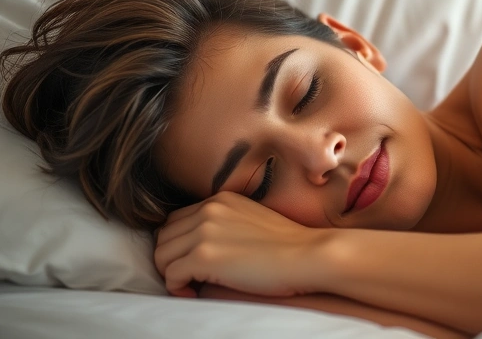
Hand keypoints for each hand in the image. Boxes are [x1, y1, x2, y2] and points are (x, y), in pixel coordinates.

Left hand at [154, 191, 330, 297]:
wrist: (308, 255)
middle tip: (189, 276)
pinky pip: (170, 275)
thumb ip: (226, 223)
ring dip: (171, 273)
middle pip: (163, 236)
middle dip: (171, 258)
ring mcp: (205, 232)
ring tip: (192, 285)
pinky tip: (194, 292)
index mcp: (220, 199)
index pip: (177, 220)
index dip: (179, 244)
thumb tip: (204, 245)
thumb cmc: (289, 245)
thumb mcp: (252, 219)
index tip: (193, 262)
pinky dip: (177, 288)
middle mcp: (209, 210)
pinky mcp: (205, 257)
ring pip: (161, 255)